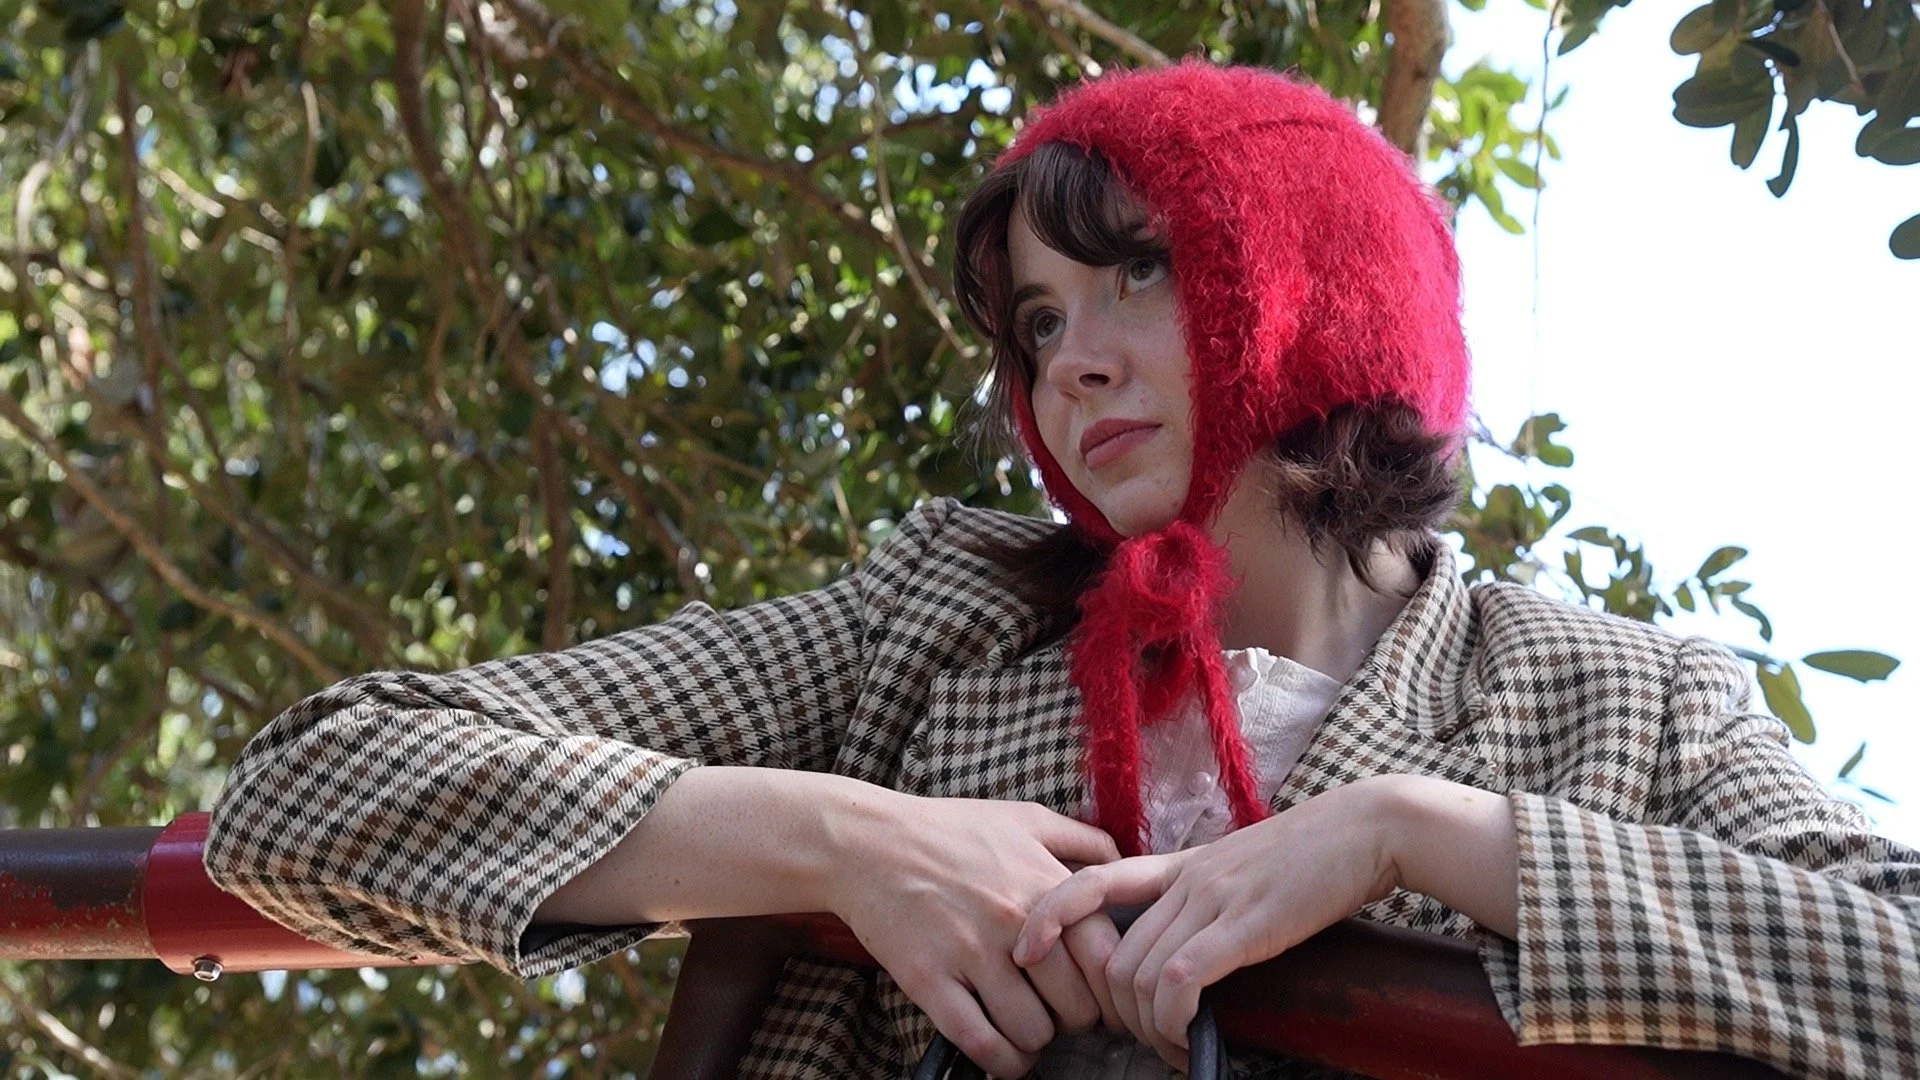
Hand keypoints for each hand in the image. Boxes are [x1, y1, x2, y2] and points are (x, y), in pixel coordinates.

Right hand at [824, 792, 1120, 1077]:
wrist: (867, 842)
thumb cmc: (949, 830)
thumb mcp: (1024, 819)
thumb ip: (1081, 839)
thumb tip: (1124, 863)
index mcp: (1046, 886)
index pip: (1106, 959)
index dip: (1108, 988)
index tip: (1098, 995)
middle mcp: (1016, 921)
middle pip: (1077, 1005)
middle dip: (1074, 1019)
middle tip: (1057, 1012)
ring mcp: (972, 953)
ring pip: (1033, 1031)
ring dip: (1035, 1041)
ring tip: (1025, 1028)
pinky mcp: (930, 980)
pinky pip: (982, 1044)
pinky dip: (1002, 1062)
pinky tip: (1003, 1054)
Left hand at [1012, 777, 1402, 1070]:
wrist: (1366, 829)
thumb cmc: (1314, 854)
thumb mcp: (1244, 868)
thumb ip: (1207, 896)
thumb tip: (1190, 944)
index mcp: (1181, 864)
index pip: (1092, 879)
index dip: (1051, 914)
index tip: (1026, 948)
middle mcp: (1186, 880)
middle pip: (1112, 955)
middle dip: (1115, 1010)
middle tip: (1144, 1039)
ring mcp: (1212, 900)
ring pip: (1139, 975)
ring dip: (1147, 1027)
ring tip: (1172, 1047)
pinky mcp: (1244, 925)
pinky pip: (1180, 981)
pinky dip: (1172, 1020)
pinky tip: (1188, 1038)